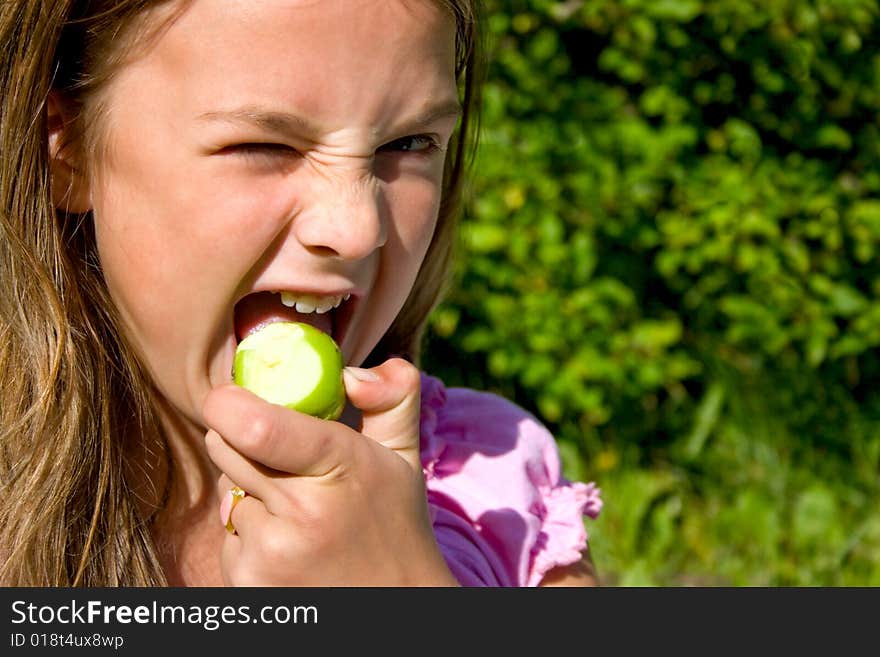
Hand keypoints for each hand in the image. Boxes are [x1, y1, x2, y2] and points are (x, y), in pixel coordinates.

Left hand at [202, 357, 457, 585]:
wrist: (397, 607)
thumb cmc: (394, 525)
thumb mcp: (403, 457)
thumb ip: (392, 396)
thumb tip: (352, 372)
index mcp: (342, 466)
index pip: (257, 427)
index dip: (228, 405)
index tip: (230, 399)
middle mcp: (304, 512)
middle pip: (225, 446)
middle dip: (241, 440)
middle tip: (279, 457)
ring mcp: (272, 553)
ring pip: (225, 491)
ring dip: (250, 494)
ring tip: (299, 516)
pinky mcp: (249, 584)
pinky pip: (227, 535)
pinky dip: (249, 536)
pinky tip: (289, 549)